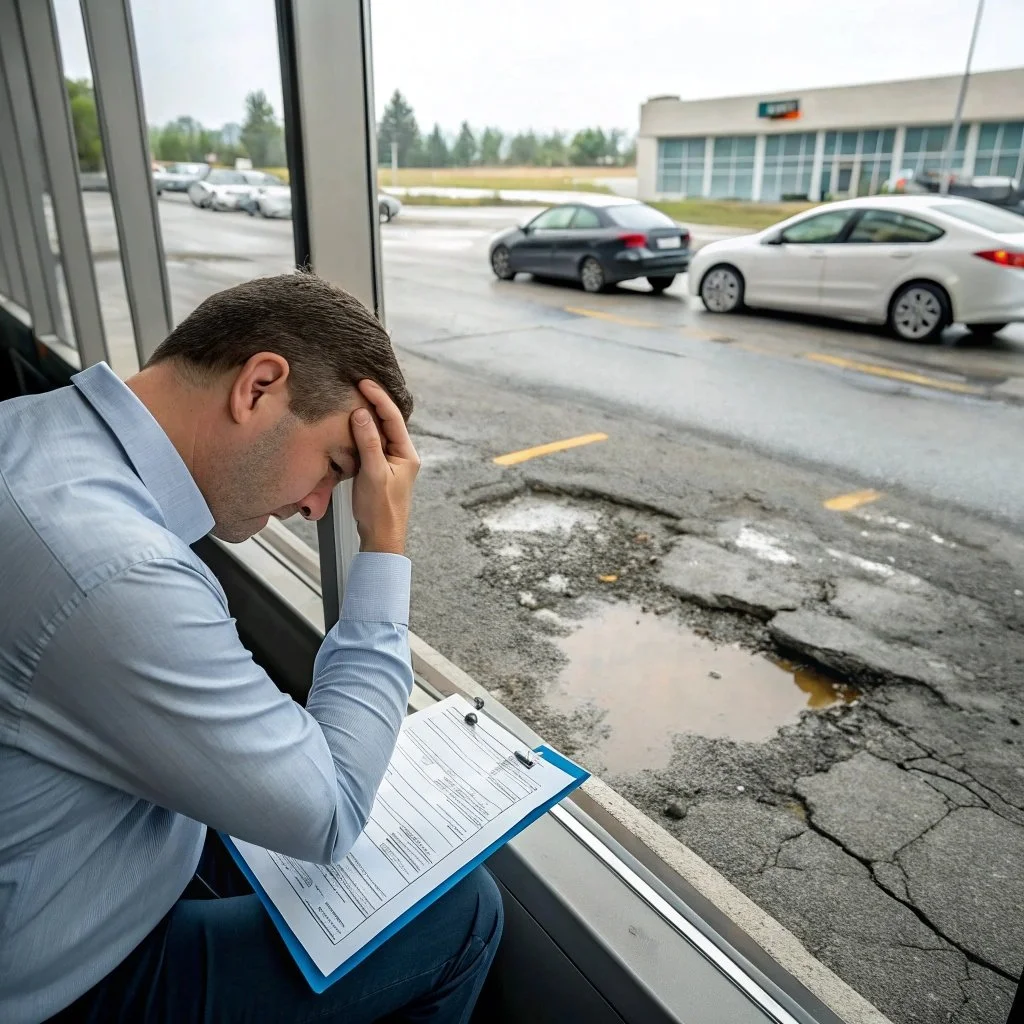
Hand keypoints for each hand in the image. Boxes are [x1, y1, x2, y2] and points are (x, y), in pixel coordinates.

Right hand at [349, 380, 418, 554]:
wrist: (381, 538)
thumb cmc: (381, 510)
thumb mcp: (374, 473)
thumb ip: (369, 443)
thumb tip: (361, 414)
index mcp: (406, 454)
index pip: (393, 418)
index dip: (378, 398)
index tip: (363, 383)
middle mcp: (402, 455)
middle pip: (388, 421)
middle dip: (374, 401)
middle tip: (357, 384)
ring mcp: (391, 461)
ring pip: (379, 431)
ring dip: (367, 415)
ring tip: (353, 398)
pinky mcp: (380, 469)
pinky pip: (372, 443)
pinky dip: (362, 431)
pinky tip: (351, 425)